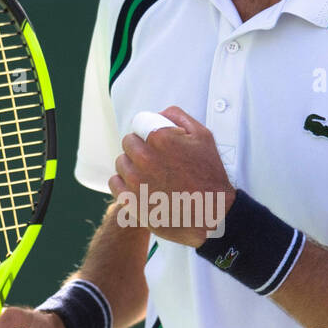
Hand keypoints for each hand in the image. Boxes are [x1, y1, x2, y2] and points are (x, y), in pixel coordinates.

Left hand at [108, 106, 235, 246]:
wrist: (212, 215)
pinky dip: (124, 183)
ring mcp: (136, 180)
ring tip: (149, 175)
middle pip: (128, 142)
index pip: (139, 123)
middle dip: (139, 147)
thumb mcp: (203, 137)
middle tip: (154, 159)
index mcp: (161, 138)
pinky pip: (115, 183)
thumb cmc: (209, 177)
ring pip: (121, 162)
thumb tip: (160, 113)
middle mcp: (145, 157)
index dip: (147, 131)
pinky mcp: (131, 200)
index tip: (154, 141)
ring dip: (131, 165)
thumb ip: (178, 117)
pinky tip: (140, 186)